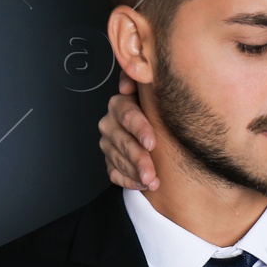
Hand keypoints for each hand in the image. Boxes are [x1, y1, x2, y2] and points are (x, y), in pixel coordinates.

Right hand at [99, 75, 160, 190]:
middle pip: (123, 142)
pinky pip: (115, 174)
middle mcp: (111, 123)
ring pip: (119, 160)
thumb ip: (143, 81)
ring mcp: (109, 144)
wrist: (157, 130)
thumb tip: (128, 83)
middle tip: (151, 172)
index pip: (127, 116)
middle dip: (138, 158)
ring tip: (152, 181)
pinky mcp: (110, 161)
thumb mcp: (152, 93)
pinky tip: (143, 185)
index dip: (140, 129)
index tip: (151, 143)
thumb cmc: (157, 110)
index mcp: (120, 105)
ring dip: (135, 173)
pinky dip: (129, 181)